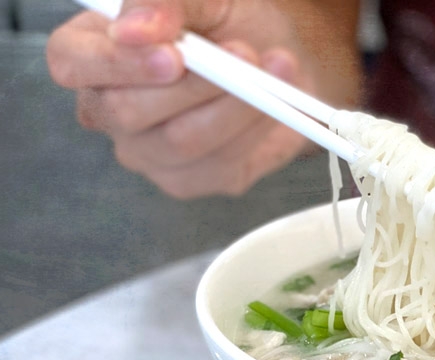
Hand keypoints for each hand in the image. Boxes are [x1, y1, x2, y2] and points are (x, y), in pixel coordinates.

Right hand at [46, 0, 315, 198]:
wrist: (276, 58)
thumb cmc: (226, 24)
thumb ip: (165, 3)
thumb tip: (138, 30)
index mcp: (90, 52)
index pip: (71, 62)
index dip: (116, 62)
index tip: (173, 54)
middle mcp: (108, 109)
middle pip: (126, 111)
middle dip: (194, 84)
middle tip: (242, 52)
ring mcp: (147, 152)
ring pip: (180, 142)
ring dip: (235, 104)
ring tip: (272, 68)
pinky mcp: (191, 180)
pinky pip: (219, 164)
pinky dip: (255, 129)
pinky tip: (275, 101)